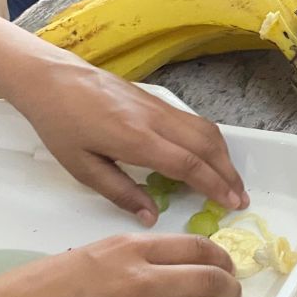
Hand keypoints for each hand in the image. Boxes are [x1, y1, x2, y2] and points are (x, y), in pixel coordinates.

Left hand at [0, 51, 247, 224]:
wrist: (56, 80)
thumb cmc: (62, 125)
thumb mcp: (81, 167)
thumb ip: (120, 192)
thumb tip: (151, 216)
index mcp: (136, 140)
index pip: (188, 164)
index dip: (213, 186)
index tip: (231, 204)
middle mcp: (157, 121)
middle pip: (207, 147)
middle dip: (228, 174)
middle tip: (241, 198)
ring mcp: (162, 108)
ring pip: (207, 131)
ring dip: (225, 157)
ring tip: (231, 182)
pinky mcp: (160, 102)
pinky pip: (196, 123)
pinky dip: (213, 143)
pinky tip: (212, 157)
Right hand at [0, 234, 240, 296]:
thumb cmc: (42, 289)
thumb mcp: (95, 255)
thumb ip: (137, 257)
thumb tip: (174, 266)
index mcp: (129, 249)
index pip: (196, 246)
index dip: (220, 258)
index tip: (225, 265)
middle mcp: (140, 278)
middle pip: (209, 279)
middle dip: (229, 288)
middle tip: (231, 294)